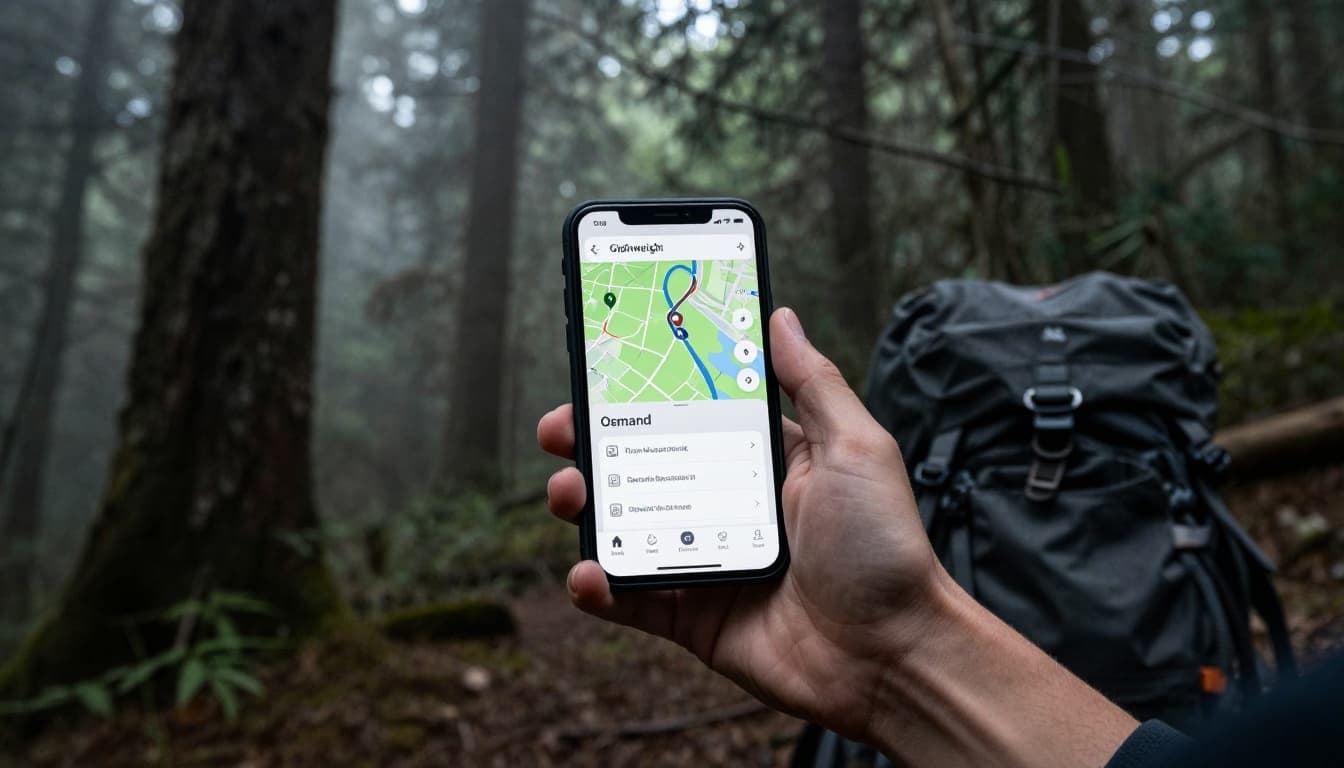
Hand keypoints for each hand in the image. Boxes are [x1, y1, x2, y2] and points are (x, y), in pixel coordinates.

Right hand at [537, 307, 947, 738]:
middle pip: (641, 466)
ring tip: (568, 494)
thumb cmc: (885, 547)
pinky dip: (599, 586)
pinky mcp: (692, 618)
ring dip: (584, 507)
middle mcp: (726, 506)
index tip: (601, 371)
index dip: (642, 395)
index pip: (688, 415)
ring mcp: (704, 561)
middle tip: (559, 431)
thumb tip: (779, 317)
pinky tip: (587, 572)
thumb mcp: (855, 447)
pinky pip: (631, 600)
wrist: (893, 654)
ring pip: (624, 527)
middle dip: (591, 445)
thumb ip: (812, 382)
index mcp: (761, 462)